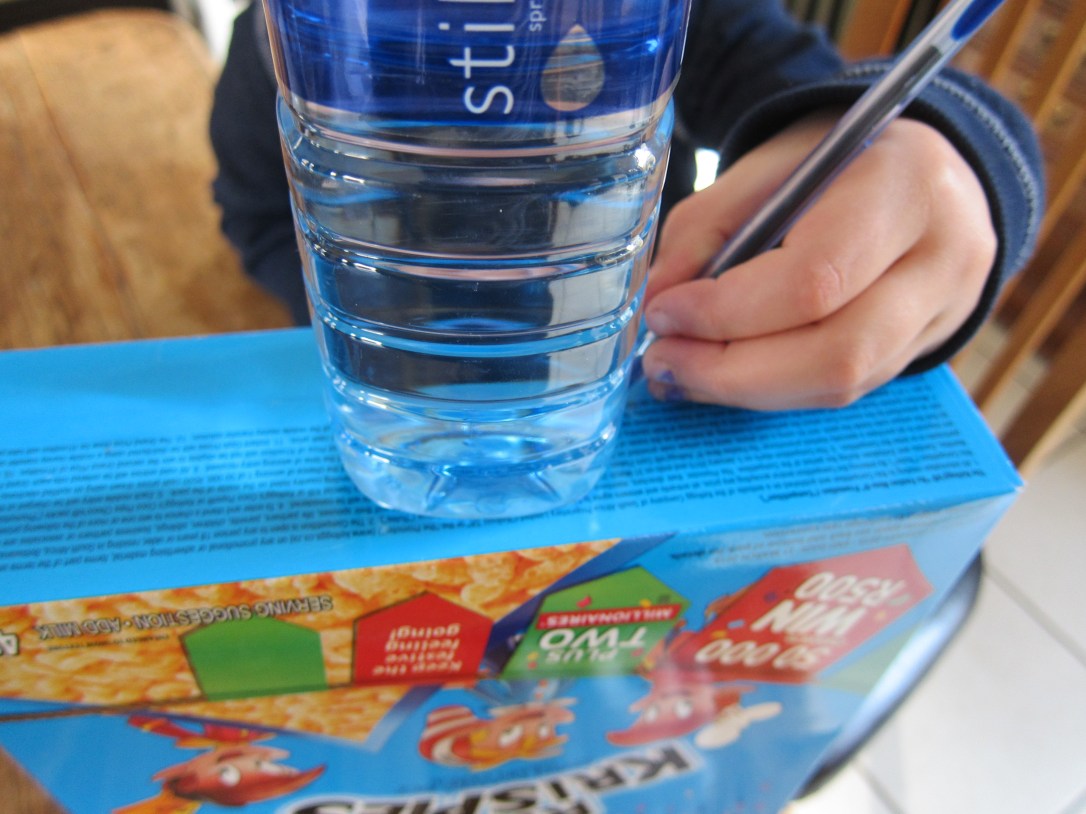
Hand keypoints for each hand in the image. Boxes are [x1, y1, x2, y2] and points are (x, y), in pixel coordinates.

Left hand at [640, 114, 996, 409]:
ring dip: (747, 390)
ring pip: (842, 384)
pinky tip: (724, 374)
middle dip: (731, 371)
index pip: (815, 278)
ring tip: (681, 373)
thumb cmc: (833, 163)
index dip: (727, 311)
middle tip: (662, 362)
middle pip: (837, 352)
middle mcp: (942, 258)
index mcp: (904, 188)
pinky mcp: (923, 351)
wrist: (920, 175)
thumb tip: (659, 301)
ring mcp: (942, 313)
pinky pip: (845, 390)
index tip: (662, 313)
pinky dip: (774, 389)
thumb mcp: (765, 167)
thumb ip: (704, 228)